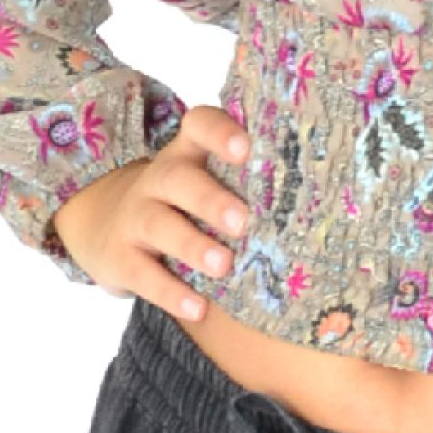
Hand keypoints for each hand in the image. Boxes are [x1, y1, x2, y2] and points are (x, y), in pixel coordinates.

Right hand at [50, 103, 251, 319]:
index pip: (198, 125)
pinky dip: (171, 294)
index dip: (220, 132)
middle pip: (177, 179)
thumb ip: (248, 181)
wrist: (103, 225)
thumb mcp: (203, 178)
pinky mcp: (120, 259)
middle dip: (210, 199)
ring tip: (224, 265)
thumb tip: (329, 196)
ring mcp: (136, 218)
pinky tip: (199, 308)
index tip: (246, 148)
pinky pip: (144, 276)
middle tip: (243, 220)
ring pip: (160, 226)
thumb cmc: (181, 202)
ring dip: (193, 246)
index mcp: (187, 154)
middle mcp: (159, 180)